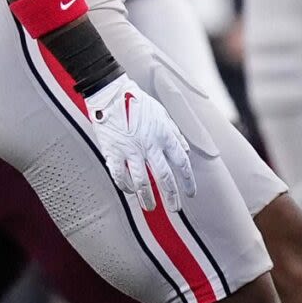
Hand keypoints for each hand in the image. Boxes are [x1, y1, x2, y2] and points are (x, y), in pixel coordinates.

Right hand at [83, 74, 195, 210]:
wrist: (110, 93)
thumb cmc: (138, 102)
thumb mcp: (162, 115)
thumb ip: (175, 134)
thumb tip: (186, 151)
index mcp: (164, 135)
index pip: (181, 163)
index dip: (188, 181)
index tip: (191, 193)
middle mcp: (150, 145)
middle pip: (164, 177)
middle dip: (172, 196)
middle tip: (176, 208)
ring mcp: (130, 150)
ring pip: (141, 181)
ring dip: (147, 197)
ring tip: (151, 208)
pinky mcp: (112, 151)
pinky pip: (119, 175)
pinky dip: (125, 185)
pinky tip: (129, 191)